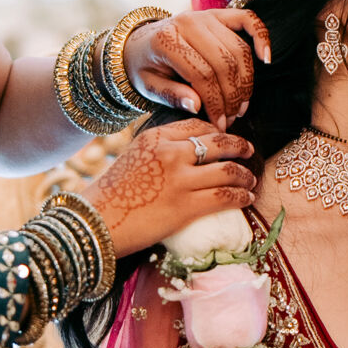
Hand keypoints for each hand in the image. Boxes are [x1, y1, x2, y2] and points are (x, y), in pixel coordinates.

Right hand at [91, 118, 254, 259]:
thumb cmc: (111, 195)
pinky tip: (247, 198)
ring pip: (228, 170)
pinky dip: (241, 196)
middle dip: (239, 146)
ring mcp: (180, 180)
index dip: (218, 131)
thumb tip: (185, 154)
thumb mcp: (133, 157)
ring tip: (250, 180)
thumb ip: (159, 150)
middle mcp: (171, 153)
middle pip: (218, 142)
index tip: (227, 139)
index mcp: (156, 137)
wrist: (97, 222)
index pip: (198, 126)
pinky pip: (225, 196)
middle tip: (249, 152)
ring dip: (245, 175)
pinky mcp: (186, 206)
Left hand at [125, 9, 268, 129]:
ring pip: (239, 49)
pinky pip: (248, 19)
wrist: (141, 42)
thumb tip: (197, 106)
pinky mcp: (219, 14)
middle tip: (232, 118)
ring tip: (241, 105)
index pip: (202, 75)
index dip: (215, 103)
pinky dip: (262, 37)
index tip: (219, 125)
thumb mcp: (148, 86)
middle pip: (225, 63)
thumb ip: (171, 96)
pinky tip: (265, 60)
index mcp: (167, 41)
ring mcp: (206, 15)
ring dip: (246, 81)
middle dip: (232, 96)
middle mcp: (189, 23)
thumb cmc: (146, 67)